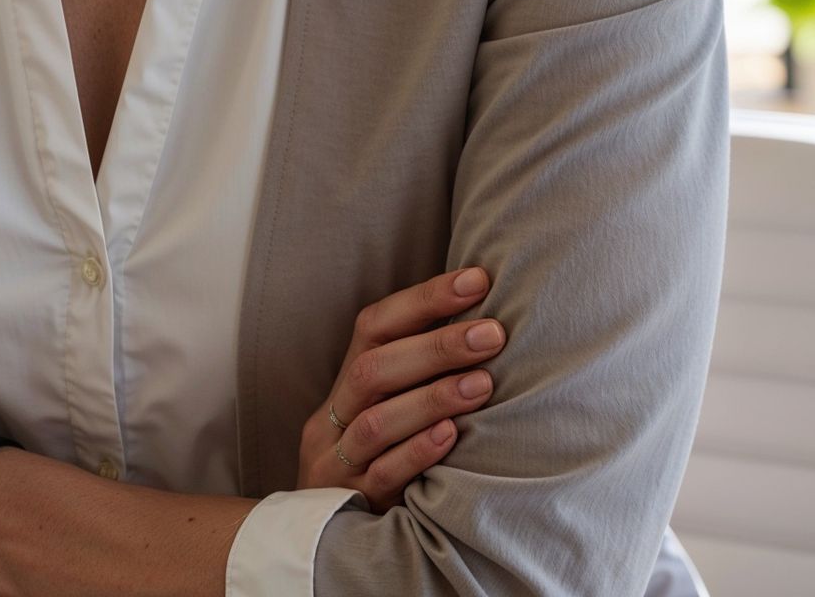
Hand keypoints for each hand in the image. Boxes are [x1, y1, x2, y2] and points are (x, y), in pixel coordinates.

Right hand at [297, 267, 505, 513]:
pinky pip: (379, 476)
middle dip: (437, 346)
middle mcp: (333, 415)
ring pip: (376, 422)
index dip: (424, 299)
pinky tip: (451, 436)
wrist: (322, 533)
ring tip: (484, 384)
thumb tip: (481, 313)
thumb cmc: (374, 453)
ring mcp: (335, 461)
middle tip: (493, 333)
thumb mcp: (383, 407)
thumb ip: (416, 368)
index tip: (477, 281)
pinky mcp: (348, 505)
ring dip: (432, 397)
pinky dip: (416, 453)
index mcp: (345, 381)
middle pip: (375, 369)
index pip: (375, 325)